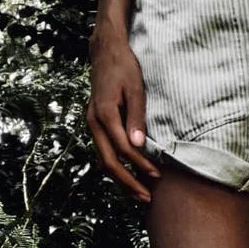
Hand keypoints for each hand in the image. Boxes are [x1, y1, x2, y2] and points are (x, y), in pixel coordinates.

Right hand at [86, 24, 161, 201]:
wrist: (105, 50)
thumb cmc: (124, 66)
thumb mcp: (135, 88)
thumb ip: (136, 117)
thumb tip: (139, 145)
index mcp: (104, 113)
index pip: (122, 149)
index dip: (139, 164)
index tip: (156, 175)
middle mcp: (93, 122)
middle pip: (108, 162)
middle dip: (127, 182)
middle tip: (146, 197)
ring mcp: (91, 123)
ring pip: (103, 160)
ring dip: (120, 179)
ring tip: (138, 192)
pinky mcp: (95, 123)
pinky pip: (103, 151)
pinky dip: (115, 166)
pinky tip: (128, 174)